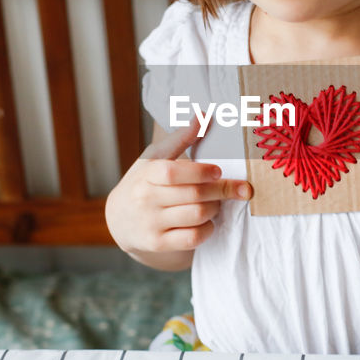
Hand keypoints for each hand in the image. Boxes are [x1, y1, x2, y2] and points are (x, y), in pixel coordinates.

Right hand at [105, 124, 251, 267]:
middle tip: (240, 188)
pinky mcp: (158, 243)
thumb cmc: (144, 182)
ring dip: (216, 208)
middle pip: (194, 195)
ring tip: (218, 202)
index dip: (200, 172)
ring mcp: (151, 223)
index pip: (173, 172)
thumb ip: (181, 138)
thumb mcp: (155, 157)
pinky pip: (193, 238)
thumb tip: (204, 115)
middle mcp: (146, 199)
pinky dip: (208, 229)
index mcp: (147, 174)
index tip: (218, 171)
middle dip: (222, 190)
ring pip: (197, 215)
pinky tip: (207, 221)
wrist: (119, 220)